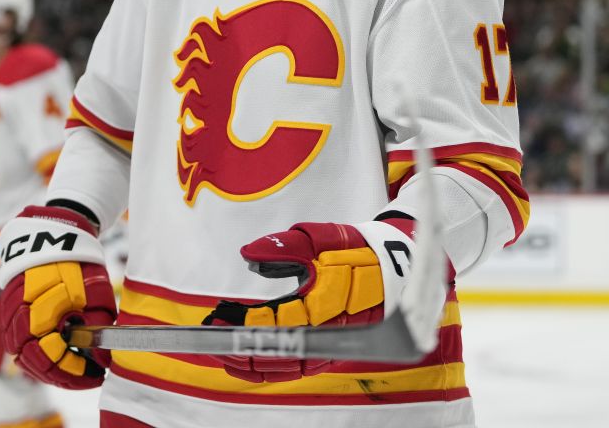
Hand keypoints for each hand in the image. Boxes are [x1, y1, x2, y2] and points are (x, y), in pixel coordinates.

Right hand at [0, 205, 116, 389]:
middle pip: (34, 364)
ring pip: (23, 357)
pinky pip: (18, 343)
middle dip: (62, 375)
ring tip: (74, 369)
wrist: (53, 235)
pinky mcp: (9, 312)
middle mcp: (19, 319)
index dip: (76, 373)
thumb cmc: (78, 264)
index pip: (53, 360)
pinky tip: (58, 356)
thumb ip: (97, 331)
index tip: (97, 375)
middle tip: (87, 376)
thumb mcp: (96, 297)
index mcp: (42, 314)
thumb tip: (101, 362)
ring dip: (48, 367)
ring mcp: (10, 316)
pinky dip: (37, 354)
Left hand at [202, 218, 415, 381]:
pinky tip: (251, 364)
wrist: (394, 267)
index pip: (274, 323)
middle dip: (242, 348)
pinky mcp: (331, 350)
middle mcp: (325, 332)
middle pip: (277, 352)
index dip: (243, 323)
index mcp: (322, 304)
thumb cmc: (355, 250)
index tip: (219, 317)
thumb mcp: (319, 239)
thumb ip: (283, 247)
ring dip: (253, 364)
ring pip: (286, 367)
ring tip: (226, 355)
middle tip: (215, 338)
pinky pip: (298, 367)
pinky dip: (272, 369)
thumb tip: (248, 255)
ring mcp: (329, 345)